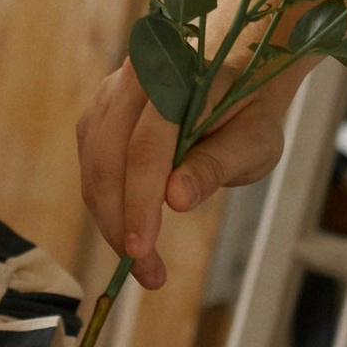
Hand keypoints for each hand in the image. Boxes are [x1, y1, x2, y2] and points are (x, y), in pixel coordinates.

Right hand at [76, 68, 294, 291]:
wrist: (234, 75)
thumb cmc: (249, 110)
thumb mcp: (255, 141)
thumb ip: (217, 165)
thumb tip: (175, 199)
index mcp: (178, 76)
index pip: (146, 147)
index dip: (139, 203)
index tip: (141, 251)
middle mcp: (134, 78)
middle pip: (108, 159)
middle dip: (119, 222)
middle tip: (144, 270)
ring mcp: (109, 95)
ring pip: (94, 166)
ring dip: (110, 219)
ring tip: (142, 261)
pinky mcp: (99, 115)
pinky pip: (92, 166)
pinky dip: (107, 204)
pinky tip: (131, 229)